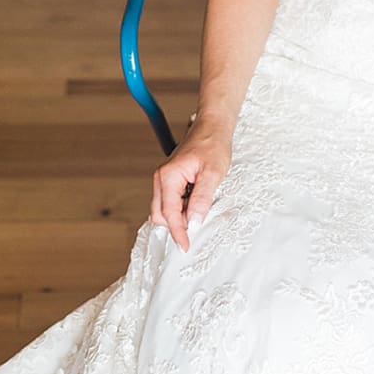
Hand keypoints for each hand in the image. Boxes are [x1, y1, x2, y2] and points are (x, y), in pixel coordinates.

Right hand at [151, 120, 231, 252]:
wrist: (212, 127)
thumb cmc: (213, 145)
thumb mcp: (213, 174)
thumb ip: (201, 199)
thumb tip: (193, 222)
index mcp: (168, 177)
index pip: (169, 213)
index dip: (178, 232)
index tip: (185, 246)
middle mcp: (161, 178)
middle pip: (160, 214)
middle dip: (175, 225)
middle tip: (195, 232)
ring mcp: (164, 179)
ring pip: (164, 208)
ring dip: (179, 216)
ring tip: (200, 211)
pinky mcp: (170, 180)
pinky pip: (170, 201)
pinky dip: (181, 208)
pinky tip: (196, 203)